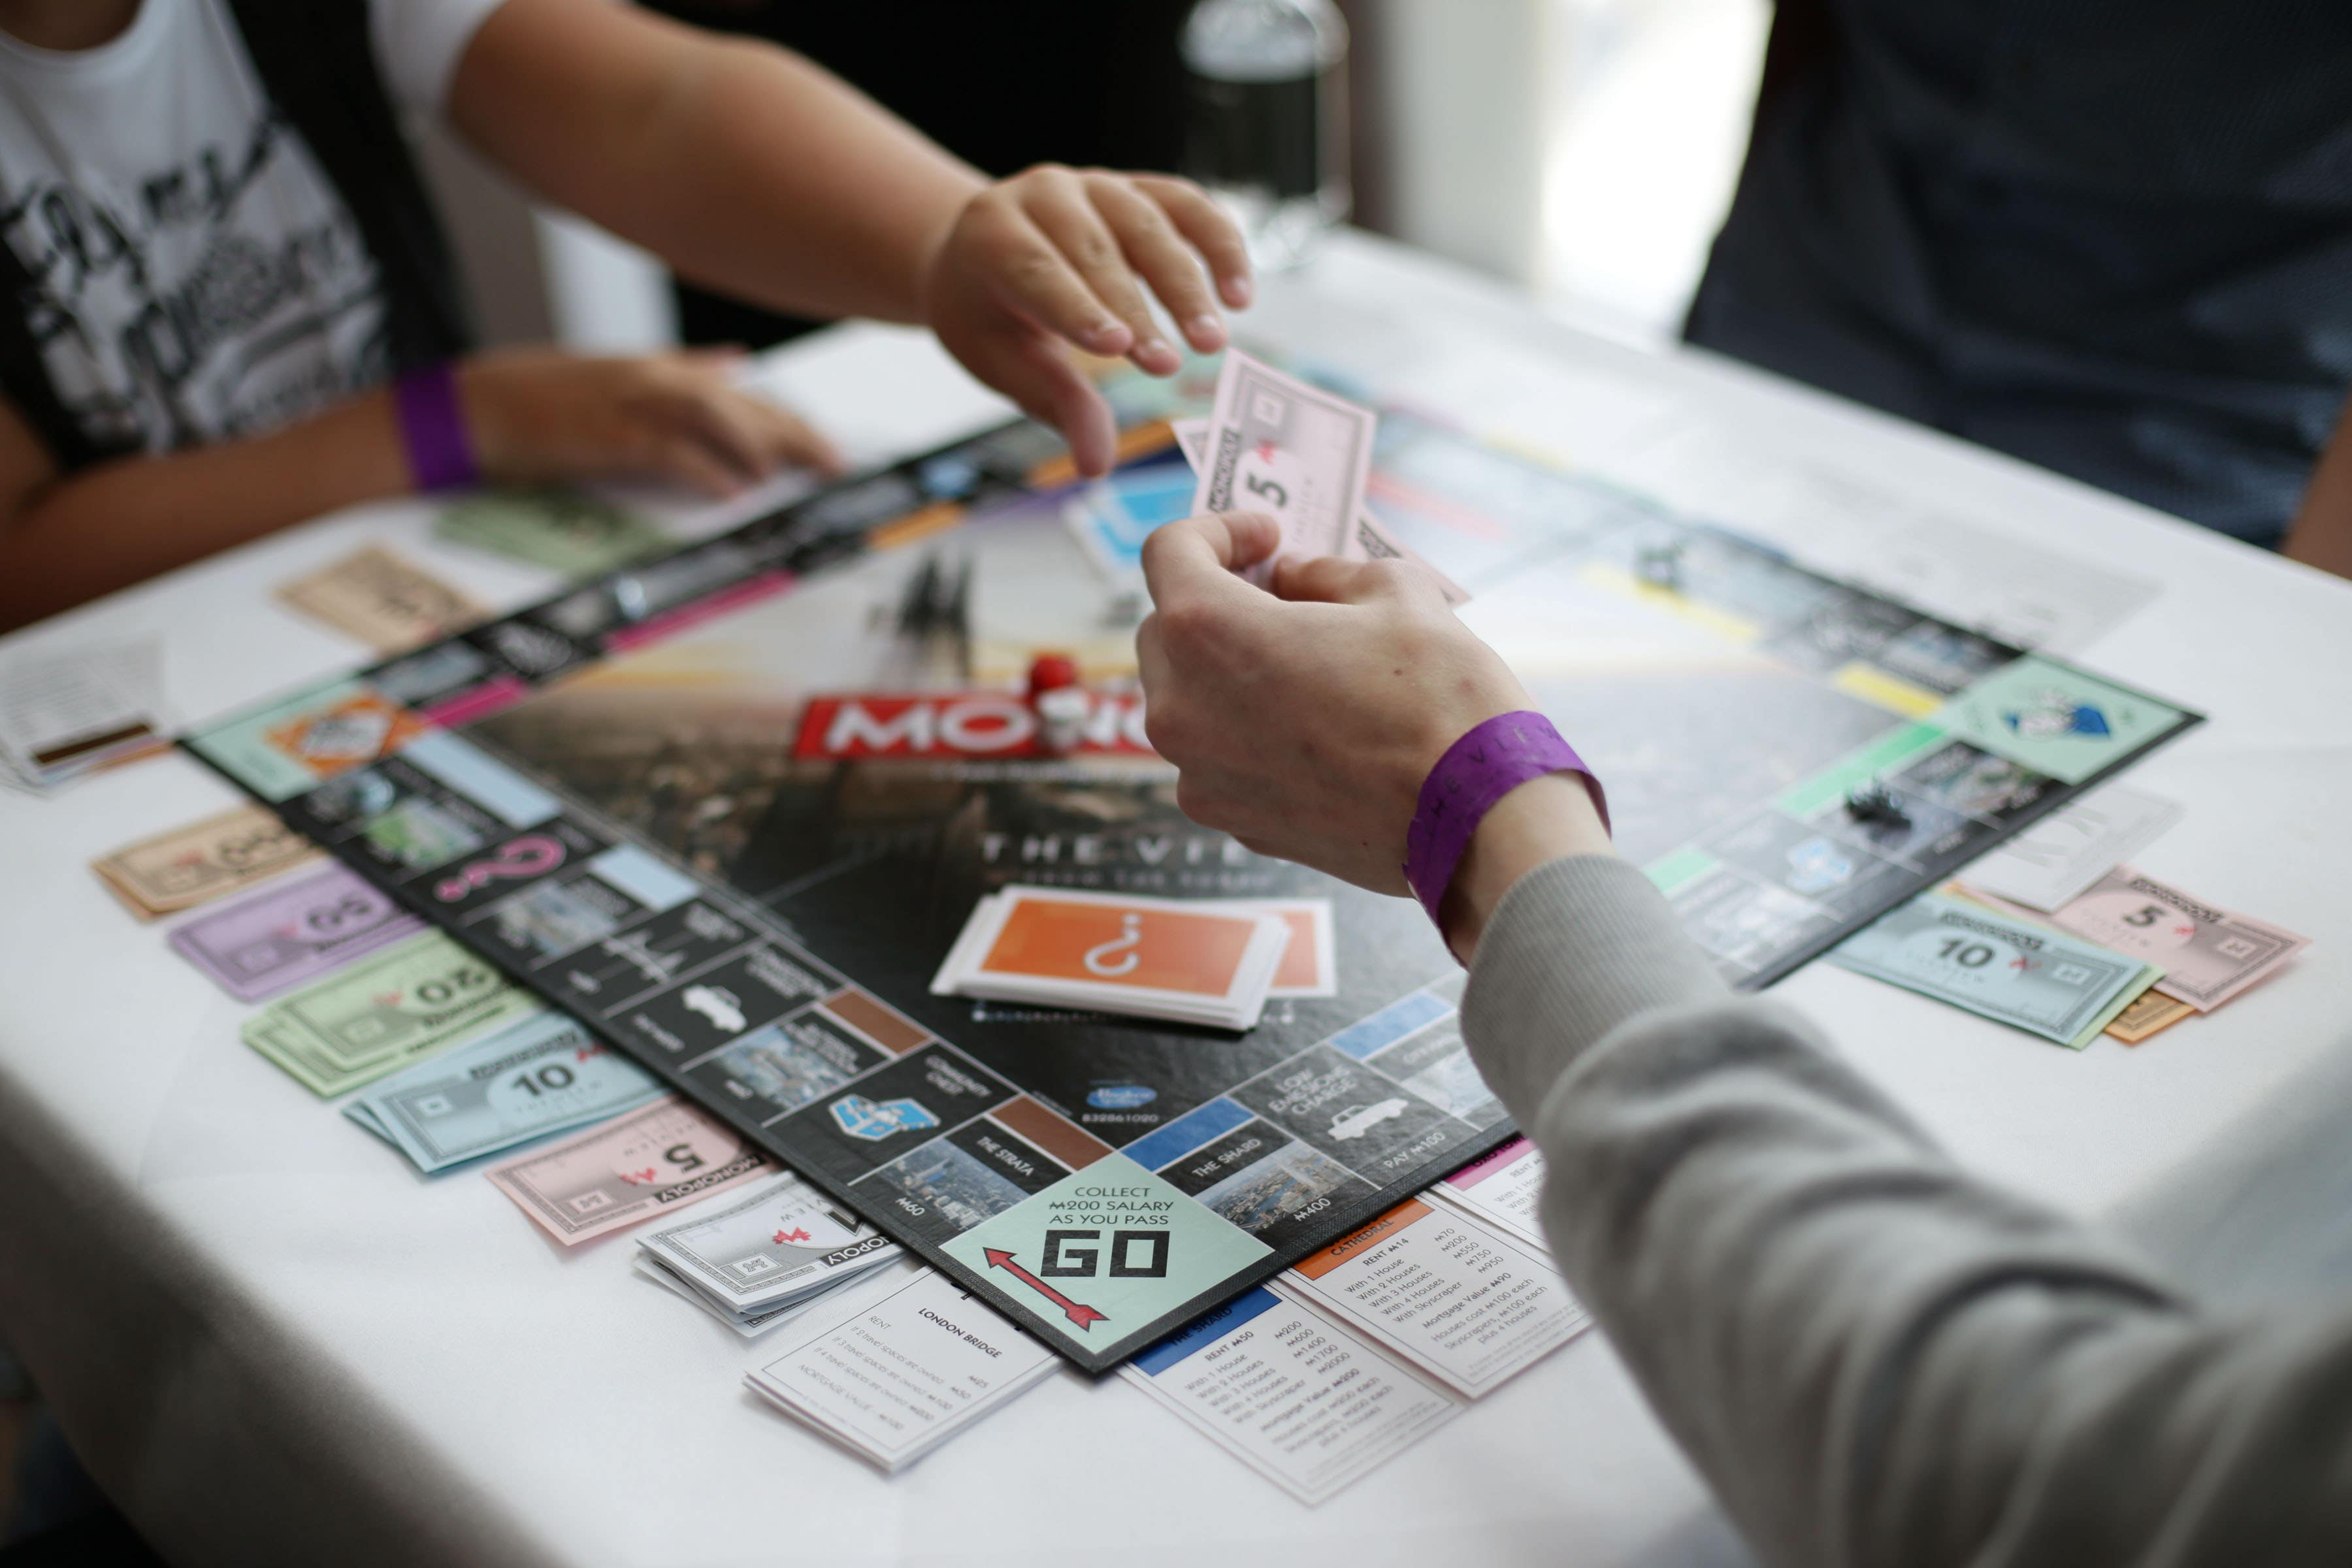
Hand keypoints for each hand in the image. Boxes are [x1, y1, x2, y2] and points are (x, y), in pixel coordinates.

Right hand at [456, 346, 843, 496]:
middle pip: (741, 403)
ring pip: (715, 416)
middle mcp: (652, 377)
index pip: (742, 393)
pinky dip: (705, 469)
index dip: (789, 419)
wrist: (473, 406)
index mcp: (659, 367)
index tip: (826, 446)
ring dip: (758, 445)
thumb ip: (682, 368)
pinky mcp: (608, 434)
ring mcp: (630, 402)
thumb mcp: (619, 372)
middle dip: (794, 434)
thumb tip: (734, 363)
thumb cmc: (542, 396)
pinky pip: (669, 450)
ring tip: (791, 476)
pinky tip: (732, 491)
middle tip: (834, 464)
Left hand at [921, 165, 1252, 476]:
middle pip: (1096, 251)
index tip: (1116, 348)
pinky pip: (1188, 206)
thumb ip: (1055, 401)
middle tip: (1170, 367)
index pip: (1035, 270)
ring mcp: (1097, 184)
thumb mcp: (1004, 359)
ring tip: (1212, 342)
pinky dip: (1220, 246)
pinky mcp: (1140, 187)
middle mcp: (1043, 193)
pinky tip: (1240, 296)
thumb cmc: (993, 312)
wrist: (990, 247)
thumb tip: (1097, 466)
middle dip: (1137, 310)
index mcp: (991, 234)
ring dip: (1186, 286)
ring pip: (1148, 226)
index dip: (1076, 308)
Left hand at [1138, 514, 1611, 955]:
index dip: (1216, 530)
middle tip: (1282, 594)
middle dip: (1216, 602)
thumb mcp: (1396, 594)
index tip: (1266, 538)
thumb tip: (1292, 577)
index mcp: (1207, 632)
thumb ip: (1325, 572)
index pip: (1168, 552)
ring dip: (1228, 672)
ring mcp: (1201, 776)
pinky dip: (1248, 731)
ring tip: (1304, 664)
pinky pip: (1219, 757)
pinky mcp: (1233, 822)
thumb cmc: (1442, 699)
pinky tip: (1316, 727)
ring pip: (1188, 700)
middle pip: (1167, 630)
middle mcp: (1182, 709)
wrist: (1478, 822)